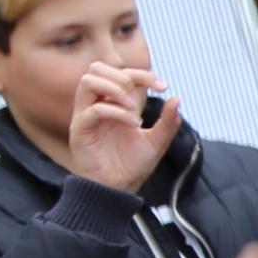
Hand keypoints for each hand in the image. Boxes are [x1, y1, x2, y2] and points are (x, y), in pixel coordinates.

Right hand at [66, 61, 179, 191]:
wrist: (118, 189)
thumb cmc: (132, 165)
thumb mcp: (157, 142)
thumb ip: (168, 122)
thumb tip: (177, 98)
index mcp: (115, 103)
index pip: (121, 72)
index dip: (142, 74)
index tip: (162, 86)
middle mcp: (98, 104)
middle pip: (97, 68)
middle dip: (124, 76)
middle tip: (141, 97)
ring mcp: (86, 115)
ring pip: (88, 82)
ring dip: (115, 88)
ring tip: (134, 108)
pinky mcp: (79, 130)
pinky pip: (92, 110)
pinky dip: (115, 112)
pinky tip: (133, 125)